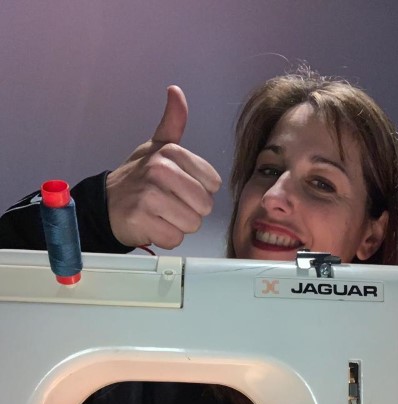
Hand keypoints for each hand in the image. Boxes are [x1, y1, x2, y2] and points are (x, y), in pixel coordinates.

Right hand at [106, 86, 221, 247]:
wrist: (105, 203)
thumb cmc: (137, 178)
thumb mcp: (155, 147)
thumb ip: (172, 123)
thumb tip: (176, 91)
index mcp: (170, 152)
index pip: (213, 183)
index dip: (199, 191)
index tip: (179, 188)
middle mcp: (160, 170)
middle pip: (204, 205)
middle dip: (190, 210)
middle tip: (169, 204)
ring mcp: (150, 196)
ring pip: (191, 224)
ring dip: (178, 225)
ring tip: (160, 215)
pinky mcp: (142, 220)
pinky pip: (174, 238)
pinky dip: (165, 237)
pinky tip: (152, 226)